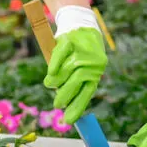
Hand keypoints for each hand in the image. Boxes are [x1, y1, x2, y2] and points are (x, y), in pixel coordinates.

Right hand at [43, 6, 105, 123]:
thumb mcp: (82, 68)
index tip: (68, 120)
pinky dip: (55, 65)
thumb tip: (64, 106)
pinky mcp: (70, 39)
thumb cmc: (80, 53)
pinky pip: (61, 55)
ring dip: (57, 81)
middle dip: (66, 95)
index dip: (78, 107)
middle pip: (78, 81)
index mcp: (96, 72)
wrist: (82, 25)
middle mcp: (92, 61)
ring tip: (51, 85)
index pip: (88, 92)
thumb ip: (74, 84)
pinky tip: (51, 74)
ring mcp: (82, 49)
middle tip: (57, 104)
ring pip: (68, 69)